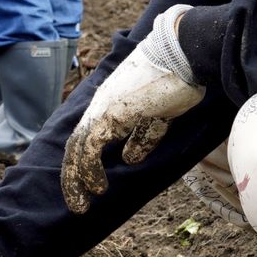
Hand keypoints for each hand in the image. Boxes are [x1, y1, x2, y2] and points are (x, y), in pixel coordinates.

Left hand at [61, 6, 204, 212]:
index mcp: (109, 104)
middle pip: (74, 145)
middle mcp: (101, 106)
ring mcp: (104, 108)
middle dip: (72, 177)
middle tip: (78, 204)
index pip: (86, 137)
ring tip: (83, 203)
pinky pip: (91, 146)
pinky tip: (98, 186)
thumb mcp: (157, 113)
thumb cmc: (175, 78)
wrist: (183, 53)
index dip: (82, 164)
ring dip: (76, 179)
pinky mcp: (113, 113)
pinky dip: (89, 168)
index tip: (88, 187)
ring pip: (77, 148)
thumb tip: (128, 158)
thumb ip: (142, 135)